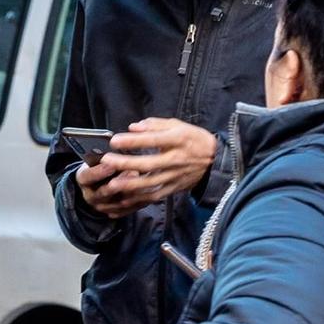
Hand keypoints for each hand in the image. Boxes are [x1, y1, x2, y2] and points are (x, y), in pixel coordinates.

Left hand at [88, 119, 218, 217]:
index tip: (114, 141)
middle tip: (107, 162)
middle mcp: (176, 159)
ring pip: (151, 183)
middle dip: (126, 164)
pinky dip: (140, 199)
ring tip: (111, 185)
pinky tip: (125, 199)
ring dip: (130, 185)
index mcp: (178, 140)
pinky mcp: (175, 188)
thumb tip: (133, 127)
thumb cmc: (193, 139)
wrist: (215, 160)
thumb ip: (154, 125)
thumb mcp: (177, 125)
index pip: (153, 140)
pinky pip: (156, 196)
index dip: (133, 141)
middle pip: (149, 163)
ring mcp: (176, 176)